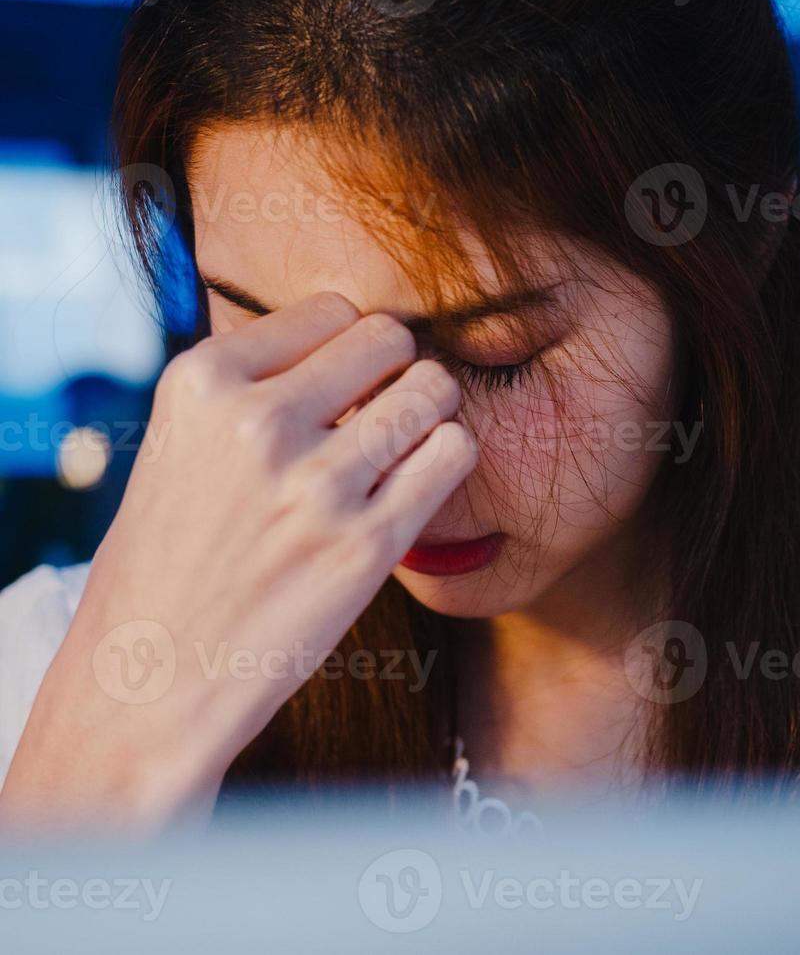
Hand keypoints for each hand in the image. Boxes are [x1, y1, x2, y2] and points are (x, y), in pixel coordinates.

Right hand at [0, 293, 474, 833]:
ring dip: (432, 412)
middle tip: (385, 413)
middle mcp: (258, 422)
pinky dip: (450, 458)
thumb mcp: (180, 447)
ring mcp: (317, 483)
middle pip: (388, 337)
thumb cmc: (172, 565)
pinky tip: (420, 483)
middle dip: (397, 369)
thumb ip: (253, 390)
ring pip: (432, 390)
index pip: (330, 311)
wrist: (147, 687)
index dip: (348, 347)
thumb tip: (353, 338)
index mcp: (201, 384)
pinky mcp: (368, 543)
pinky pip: (453, 454)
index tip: (343, 388)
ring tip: (406, 447)